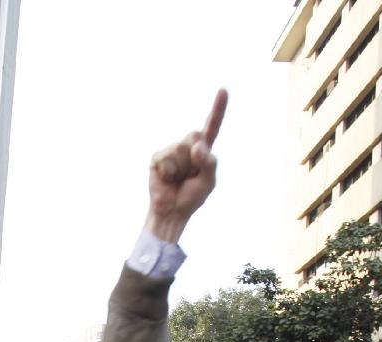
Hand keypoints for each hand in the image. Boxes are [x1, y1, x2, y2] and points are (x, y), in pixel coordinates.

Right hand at [146, 89, 226, 243]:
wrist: (171, 212)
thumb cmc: (191, 198)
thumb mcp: (209, 182)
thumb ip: (210, 163)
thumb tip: (197, 147)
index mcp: (203, 150)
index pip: (212, 126)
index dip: (218, 109)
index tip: (223, 89)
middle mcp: (187, 146)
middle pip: (195, 136)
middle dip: (195, 157)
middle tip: (189, 175)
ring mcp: (171, 151)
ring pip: (181, 148)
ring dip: (182, 168)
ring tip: (177, 179)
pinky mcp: (157, 158)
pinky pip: (166, 158)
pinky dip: (169, 172)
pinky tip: (167, 179)